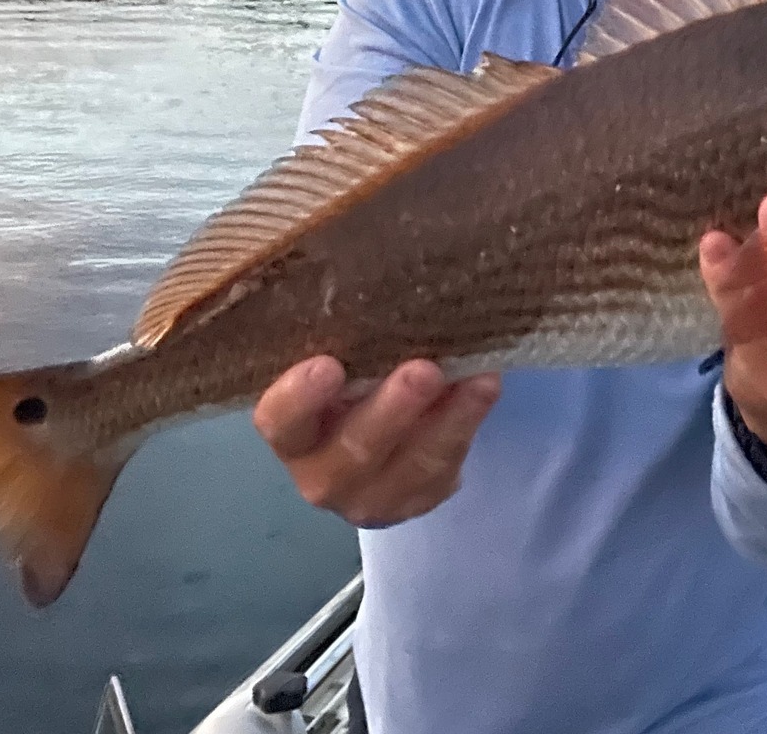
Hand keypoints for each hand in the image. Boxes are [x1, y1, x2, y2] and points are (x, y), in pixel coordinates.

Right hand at [253, 356, 499, 526]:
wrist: (383, 436)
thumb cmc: (351, 378)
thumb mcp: (338, 360)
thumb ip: (345, 337)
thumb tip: (367, 264)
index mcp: (292, 433)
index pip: (280, 421)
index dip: (299, 398)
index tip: (327, 365)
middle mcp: (322, 473)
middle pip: (353, 449)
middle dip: (392, 410)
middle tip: (423, 371)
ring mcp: (371, 497)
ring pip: (412, 466)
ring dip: (449, 421)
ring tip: (479, 381)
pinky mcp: (417, 501)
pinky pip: (444, 471)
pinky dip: (468, 428)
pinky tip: (485, 391)